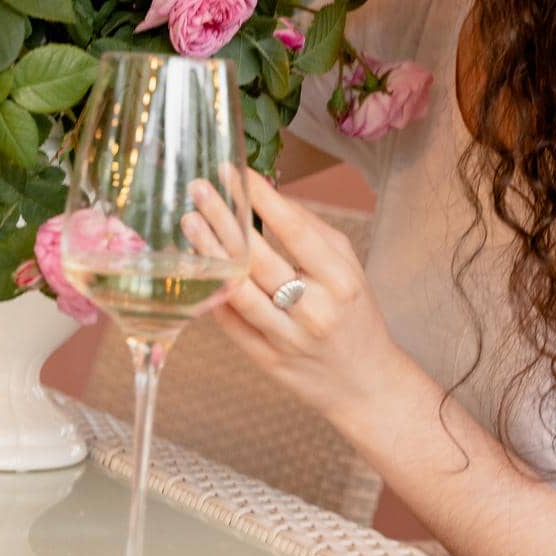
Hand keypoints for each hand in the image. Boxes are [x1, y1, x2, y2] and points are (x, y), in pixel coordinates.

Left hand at [181, 167, 400, 431]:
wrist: (365, 383)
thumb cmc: (354, 313)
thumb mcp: (349, 267)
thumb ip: (312, 231)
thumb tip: (268, 196)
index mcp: (340, 281)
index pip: (295, 232)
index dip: (263, 200)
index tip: (237, 172)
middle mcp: (314, 310)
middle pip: (260, 259)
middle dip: (226, 219)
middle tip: (199, 188)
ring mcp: (287, 339)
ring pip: (240, 292)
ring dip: (211, 253)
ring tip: (190, 222)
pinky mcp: (266, 361)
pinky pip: (231, 323)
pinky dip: (212, 292)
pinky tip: (194, 265)